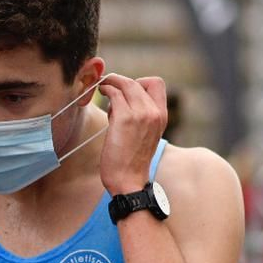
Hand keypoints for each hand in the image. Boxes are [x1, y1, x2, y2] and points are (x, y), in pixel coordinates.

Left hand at [97, 74, 167, 195]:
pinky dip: (106, 89)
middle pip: (140, 81)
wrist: (128, 181)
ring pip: (126, 83)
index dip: (140, 83)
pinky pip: (114, 93)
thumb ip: (138, 115)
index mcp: (162, 116)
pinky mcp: (125, 118)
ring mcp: (141, 114)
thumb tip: (118, 98)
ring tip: (103, 91)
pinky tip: (100, 95)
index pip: (156, 84)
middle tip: (109, 87)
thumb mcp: (144, 134)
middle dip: (122, 81)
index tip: (126, 92)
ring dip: (112, 83)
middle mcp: (155, 112)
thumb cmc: (131, 160)